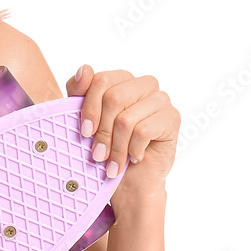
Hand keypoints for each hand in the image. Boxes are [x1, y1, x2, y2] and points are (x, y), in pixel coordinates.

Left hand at [66, 64, 179, 194]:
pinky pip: (144, 131)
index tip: (84, 133)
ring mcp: (160, 100)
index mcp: (121, 79)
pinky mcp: (172, 118)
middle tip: (97, 154)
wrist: (129, 180)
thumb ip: (78, 92)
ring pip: (126, 119)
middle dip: (102, 131)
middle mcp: (143, 84)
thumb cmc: (107, 147)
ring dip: (116, 147)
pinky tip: (134, 157)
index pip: (100, 80)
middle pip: (113, 98)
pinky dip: (133, 150)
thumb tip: (84, 69)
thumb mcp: (85, 119)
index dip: (89, 108)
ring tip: (112, 163)